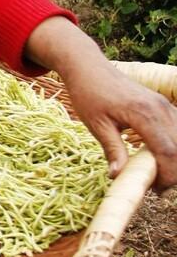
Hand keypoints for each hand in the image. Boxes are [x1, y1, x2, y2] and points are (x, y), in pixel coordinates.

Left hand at [27, 16, 176, 190]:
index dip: (167, 174)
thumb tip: (118, 177)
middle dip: (173, 171)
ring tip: (157, 174)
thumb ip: (112, 149)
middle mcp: (161, 108)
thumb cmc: (88, 94)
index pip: (168, 151)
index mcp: (144, 114)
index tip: (155, 190)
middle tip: (156, 186)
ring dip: (175, 159)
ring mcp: (164, 105)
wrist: (88, 66)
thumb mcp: (96, 124)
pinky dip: (174, 145)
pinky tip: (159, 157)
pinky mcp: (162, 104)